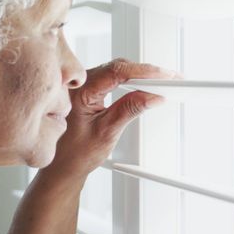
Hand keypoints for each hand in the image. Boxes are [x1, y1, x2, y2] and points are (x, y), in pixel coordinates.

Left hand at [46, 59, 176, 178]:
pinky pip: (111, 77)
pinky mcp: (88, 90)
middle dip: (146, 72)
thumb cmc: (75, 153)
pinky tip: (143, 85)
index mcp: (79, 92)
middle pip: (118, 67)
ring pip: (116, 70)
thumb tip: (152, 95)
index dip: (144, 71)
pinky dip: (129, 80)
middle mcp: (78, 84)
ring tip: (162, 82)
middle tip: (170, 79)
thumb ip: (130, 110)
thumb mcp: (107, 132)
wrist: (62, 166)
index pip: (116, 72)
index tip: (164, 75)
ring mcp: (82, 85)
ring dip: (139, 75)